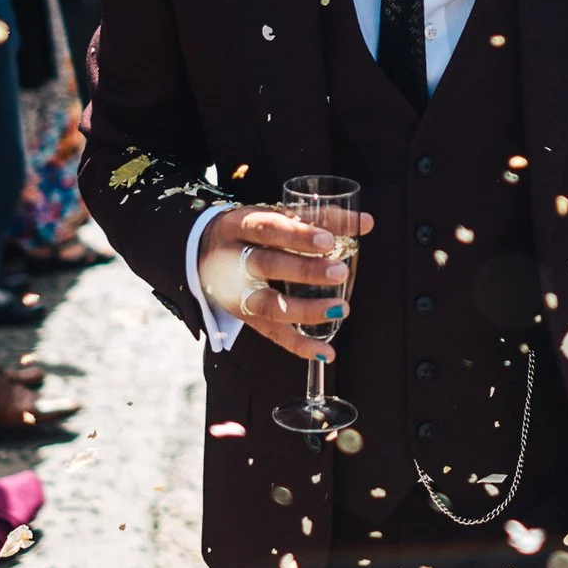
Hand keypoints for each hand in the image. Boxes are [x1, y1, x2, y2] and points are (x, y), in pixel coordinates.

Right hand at [196, 203, 373, 360]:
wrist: (202, 251)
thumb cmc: (251, 231)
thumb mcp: (276, 216)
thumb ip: (320, 218)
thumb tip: (365, 222)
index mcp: (241, 226)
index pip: (268, 229)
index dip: (296, 235)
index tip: (327, 240)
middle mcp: (233, 259)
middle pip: (266, 266)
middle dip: (304, 271)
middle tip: (339, 272)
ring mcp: (236, 291)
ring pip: (267, 304)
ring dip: (305, 310)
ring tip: (340, 309)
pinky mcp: (243, 317)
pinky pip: (271, 333)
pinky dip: (298, 345)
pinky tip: (325, 351)